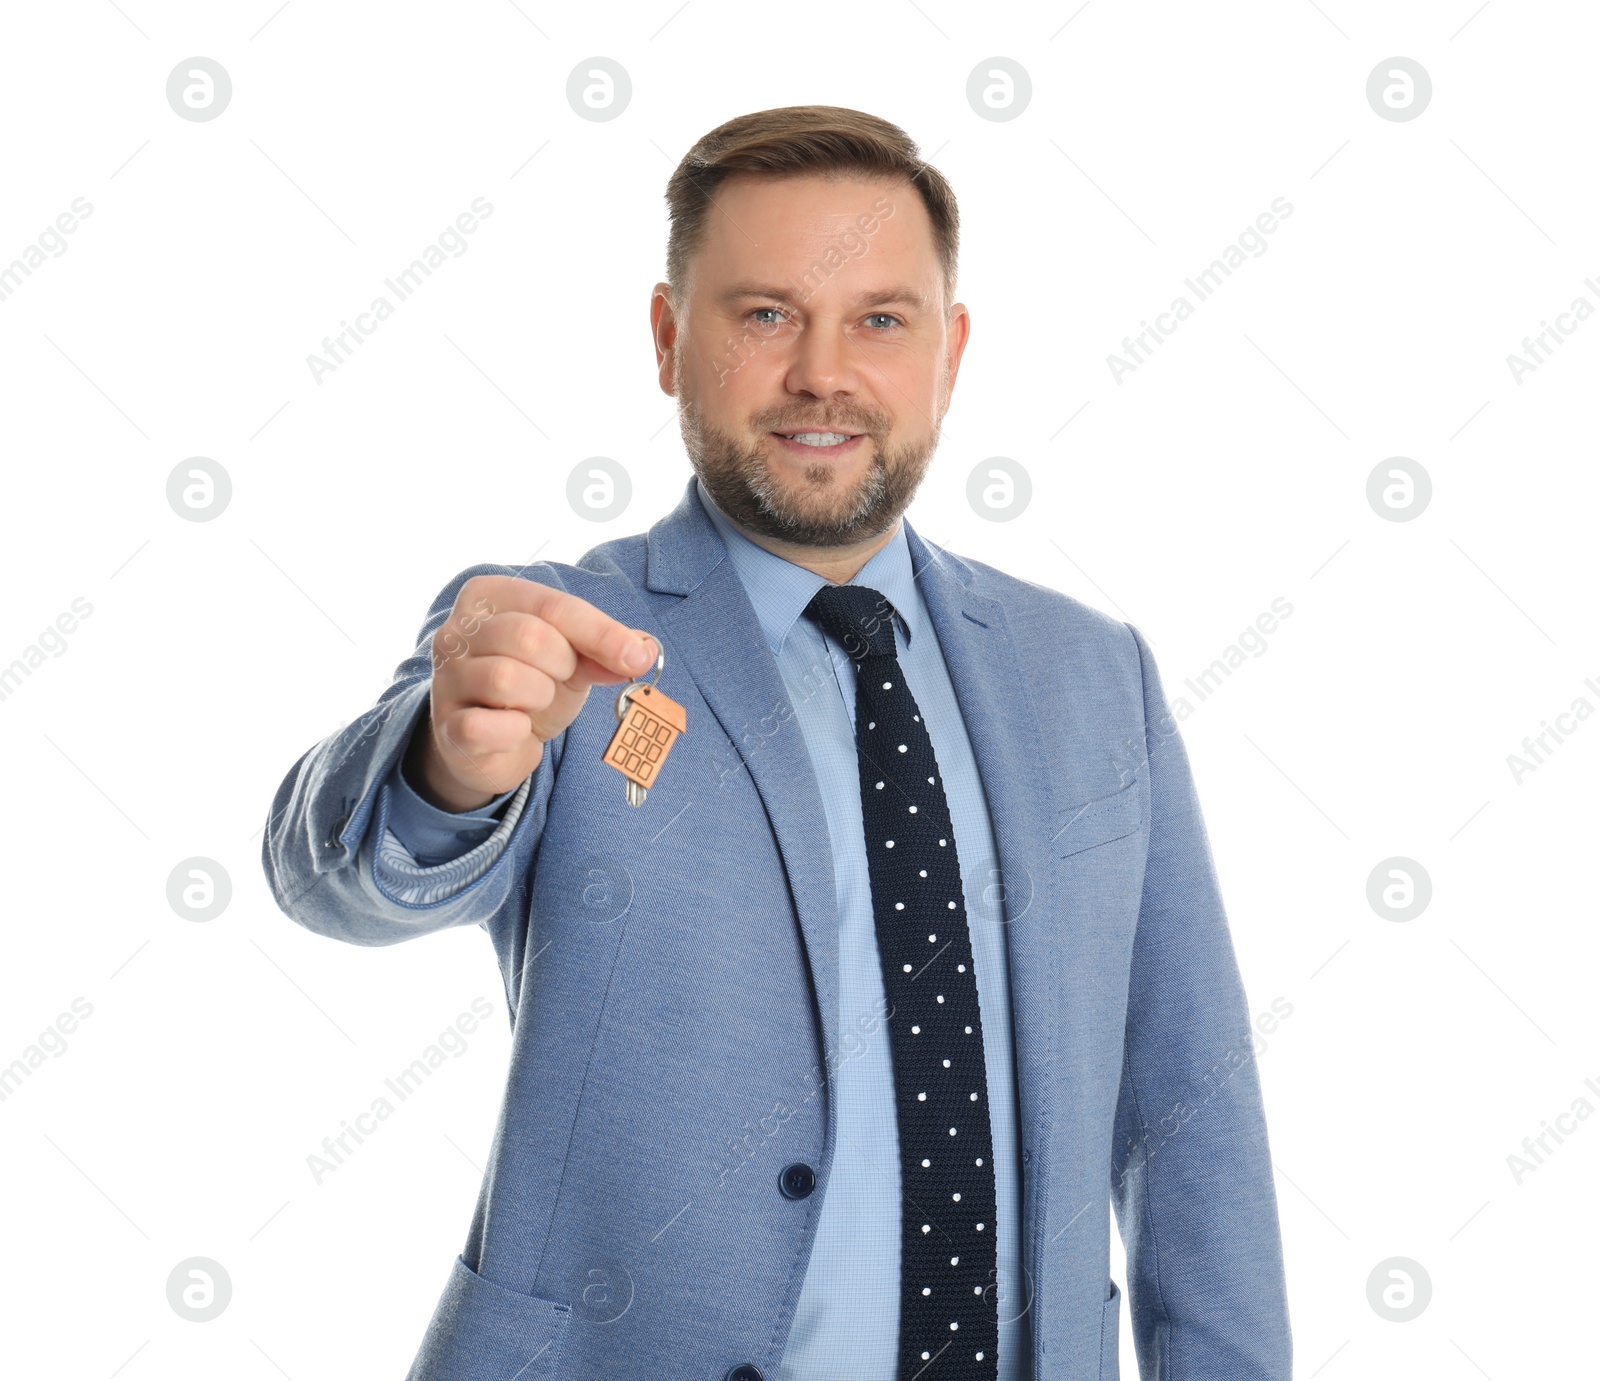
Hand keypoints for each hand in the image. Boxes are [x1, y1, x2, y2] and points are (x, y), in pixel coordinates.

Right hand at [406, 574, 656, 811]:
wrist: (491, 743)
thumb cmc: (531, 685)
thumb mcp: (572, 658)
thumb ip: (603, 649)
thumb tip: (643, 650)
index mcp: (489, 597)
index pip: (553, 605)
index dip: (601, 633)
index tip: (636, 658)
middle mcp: (457, 630)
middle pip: (529, 636)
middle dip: (561, 665)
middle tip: (559, 679)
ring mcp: (446, 678)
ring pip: (507, 678)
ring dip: (539, 697)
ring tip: (534, 702)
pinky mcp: (447, 726)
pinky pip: (486, 726)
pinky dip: (515, 731)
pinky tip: (516, 729)